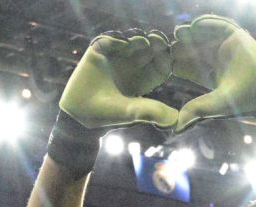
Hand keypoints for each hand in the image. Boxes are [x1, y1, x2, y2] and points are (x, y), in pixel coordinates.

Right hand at [60, 29, 177, 128]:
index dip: (166, 59)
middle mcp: (131, 67)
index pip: (160, 65)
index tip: (170, 56)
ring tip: (143, 41)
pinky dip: (118, 38)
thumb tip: (175, 119)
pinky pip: (110, 39)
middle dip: (155, 44)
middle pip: (149, 50)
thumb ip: (151, 111)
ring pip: (132, 41)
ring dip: (139, 39)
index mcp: (143, 79)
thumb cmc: (108, 115)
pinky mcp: (99, 52)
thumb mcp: (132, 111)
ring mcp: (115, 58)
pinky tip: (124, 42)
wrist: (80, 113)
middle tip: (159, 42)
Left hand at [172, 15, 255, 131]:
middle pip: (194, 48)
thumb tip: (175, 127)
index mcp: (210, 73)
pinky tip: (195, 25)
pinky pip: (221, 25)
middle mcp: (217, 59)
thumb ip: (196, 110)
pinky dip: (208, 23)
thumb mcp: (216, 104)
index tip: (165, 60)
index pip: (189, 66)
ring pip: (204, 36)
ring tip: (179, 32)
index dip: (176, 62)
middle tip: (168, 43)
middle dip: (181, 46)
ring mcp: (227, 46)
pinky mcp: (238, 36)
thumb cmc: (244, 100)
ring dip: (192, 33)